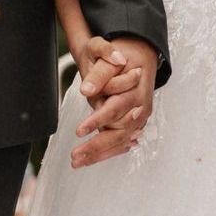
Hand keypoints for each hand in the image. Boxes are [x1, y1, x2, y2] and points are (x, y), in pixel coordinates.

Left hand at [71, 36, 157, 167]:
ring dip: (99, 154)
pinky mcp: (135, 123)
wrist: (140, 54)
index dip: (97, 121)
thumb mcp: (105, 53)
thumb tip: (87, 90)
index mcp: (136, 90)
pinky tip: (93, 159)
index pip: (115, 109)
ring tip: (77, 162)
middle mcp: (140, 107)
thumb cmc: (121, 54)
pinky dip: (108, 151)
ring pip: (121, 141)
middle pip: (120, 132)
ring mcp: (140, 117)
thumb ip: (99, 72)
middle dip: (97, 146)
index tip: (79, 130)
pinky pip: (122, 141)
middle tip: (75, 156)